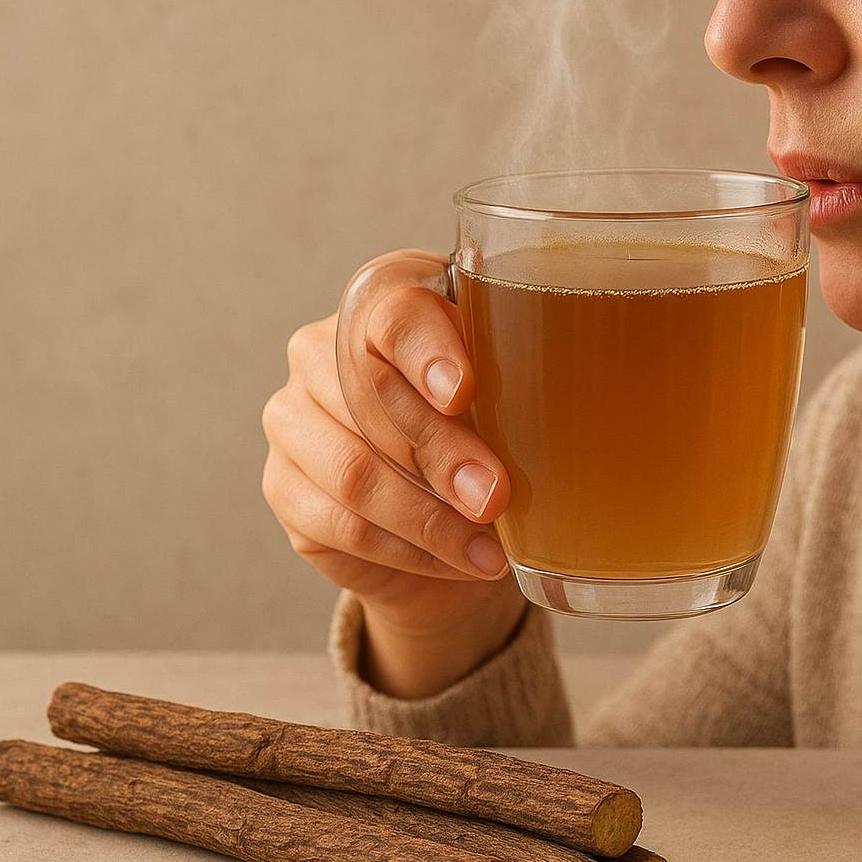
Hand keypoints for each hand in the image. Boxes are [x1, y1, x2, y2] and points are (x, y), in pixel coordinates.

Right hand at [261, 250, 527, 697]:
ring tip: (490, 547)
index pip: (391, 313)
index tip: (463, 390)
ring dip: (430, 518)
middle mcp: (320, 350)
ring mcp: (293, 420)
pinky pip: (345, 526)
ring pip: (355, 471)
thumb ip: (526, 376)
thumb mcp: (517, 393)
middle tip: (498, 495)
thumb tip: (575, 400)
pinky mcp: (286, 489)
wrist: (453, 515)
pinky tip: (460, 561)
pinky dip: (411, 551)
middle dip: (443, 454)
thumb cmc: (492, 429)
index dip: (426, 349)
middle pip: (371, 398)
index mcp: (383, 300)